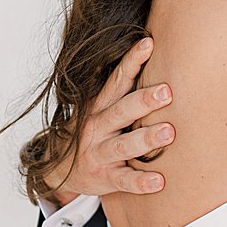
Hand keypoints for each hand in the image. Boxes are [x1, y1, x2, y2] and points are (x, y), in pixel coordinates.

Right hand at [40, 36, 175, 203]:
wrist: (58, 170)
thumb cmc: (90, 132)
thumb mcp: (97, 108)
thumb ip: (118, 87)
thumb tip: (142, 47)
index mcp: (99, 107)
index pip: (116, 80)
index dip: (131, 62)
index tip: (148, 44)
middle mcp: (98, 127)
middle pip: (121, 110)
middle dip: (144, 100)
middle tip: (166, 91)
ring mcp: (100, 153)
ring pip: (124, 145)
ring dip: (146, 138)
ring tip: (168, 132)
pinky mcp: (104, 177)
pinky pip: (123, 180)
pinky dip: (140, 182)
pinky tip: (159, 181)